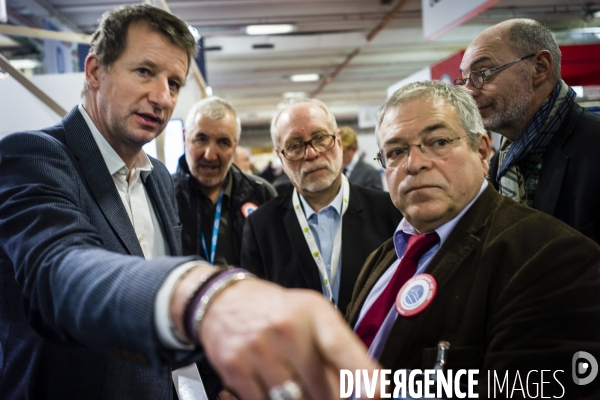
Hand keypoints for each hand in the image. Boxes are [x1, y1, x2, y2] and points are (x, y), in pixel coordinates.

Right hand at [198, 278, 379, 399]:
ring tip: (299, 387)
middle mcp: (287, 329)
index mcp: (313, 313)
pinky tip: (272, 387)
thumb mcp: (312, 313)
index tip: (377, 394)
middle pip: (322, 388)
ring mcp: (259, 350)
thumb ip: (337, 347)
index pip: (340, 346)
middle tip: (325, 391)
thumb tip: (365, 388)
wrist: (223, 300)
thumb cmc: (277, 311)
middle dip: (330, 398)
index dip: (361, 374)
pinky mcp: (235, 369)